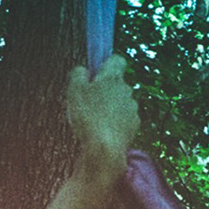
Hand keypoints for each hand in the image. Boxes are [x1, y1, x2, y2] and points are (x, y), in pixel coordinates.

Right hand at [67, 55, 138, 169]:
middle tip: (90, 99)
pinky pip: (125, 118)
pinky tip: (104, 130)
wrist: (105, 148)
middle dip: (106, 88)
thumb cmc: (88, 117)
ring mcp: (132, 108)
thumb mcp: (74, 91)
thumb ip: (77, 74)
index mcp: (112, 78)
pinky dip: (117, 121)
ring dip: (111, 106)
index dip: (107, 63)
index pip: (117, 60)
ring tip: (95, 118)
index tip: (97, 71)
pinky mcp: (135, 125)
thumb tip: (83, 70)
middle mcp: (126, 90)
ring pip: (121, 101)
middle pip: (117, 83)